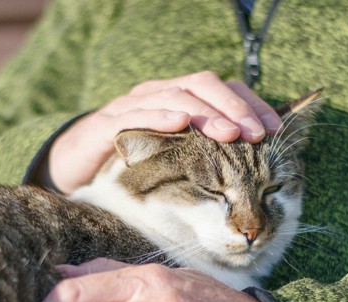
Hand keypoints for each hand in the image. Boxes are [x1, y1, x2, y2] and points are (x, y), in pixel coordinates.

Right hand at [42, 71, 281, 192]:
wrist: (73, 170)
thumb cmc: (130, 164)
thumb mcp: (173, 159)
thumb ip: (203, 156)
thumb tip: (250, 170)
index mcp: (177, 99)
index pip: (221, 89)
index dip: (250, 104)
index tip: (274, 129)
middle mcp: (157, 94)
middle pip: (202, 84)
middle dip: (234, 107)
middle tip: (256, 134)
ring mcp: (131, 106)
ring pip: (174, 95)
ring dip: (206, 113)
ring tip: (230, 134)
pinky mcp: (106, 125)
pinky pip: (135, 114)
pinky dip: (159, 115)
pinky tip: (180, 123)